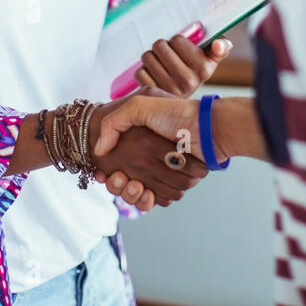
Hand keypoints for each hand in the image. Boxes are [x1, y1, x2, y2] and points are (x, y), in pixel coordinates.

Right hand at [88, 98, 206, 210]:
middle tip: (120, 178)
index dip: (105, 171)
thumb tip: (99, 151)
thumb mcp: (139, 105)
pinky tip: (146, 194)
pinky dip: (148, 200)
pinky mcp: (172, 185)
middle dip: (117, 185)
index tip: (102, 174)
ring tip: (135, 186)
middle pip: (123, 182)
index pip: (114, 163)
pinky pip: (154, 200)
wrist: (207, 129)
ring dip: (131, 194)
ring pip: (136, 194)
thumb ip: (113, 123)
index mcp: (138, 142)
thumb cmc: (175, 114)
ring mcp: (160, 173)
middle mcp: (147, 158)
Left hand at [135, 32, 230, 95]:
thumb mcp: (210, 60)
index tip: (181, 50)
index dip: (177, 41)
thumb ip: (220, 46)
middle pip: (160, 45)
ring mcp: (169, 89)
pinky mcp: (154, 95)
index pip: (177, 40)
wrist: (182, 106)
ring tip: (161, 67)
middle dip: (161, 47)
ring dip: (151, 58)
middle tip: (167, 56)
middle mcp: (188, 81)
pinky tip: (154, 78)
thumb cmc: (194, 73)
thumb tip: (218, 44)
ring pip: (147, 57)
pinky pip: (140, 72)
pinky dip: (144, 71)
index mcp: (203, 69)